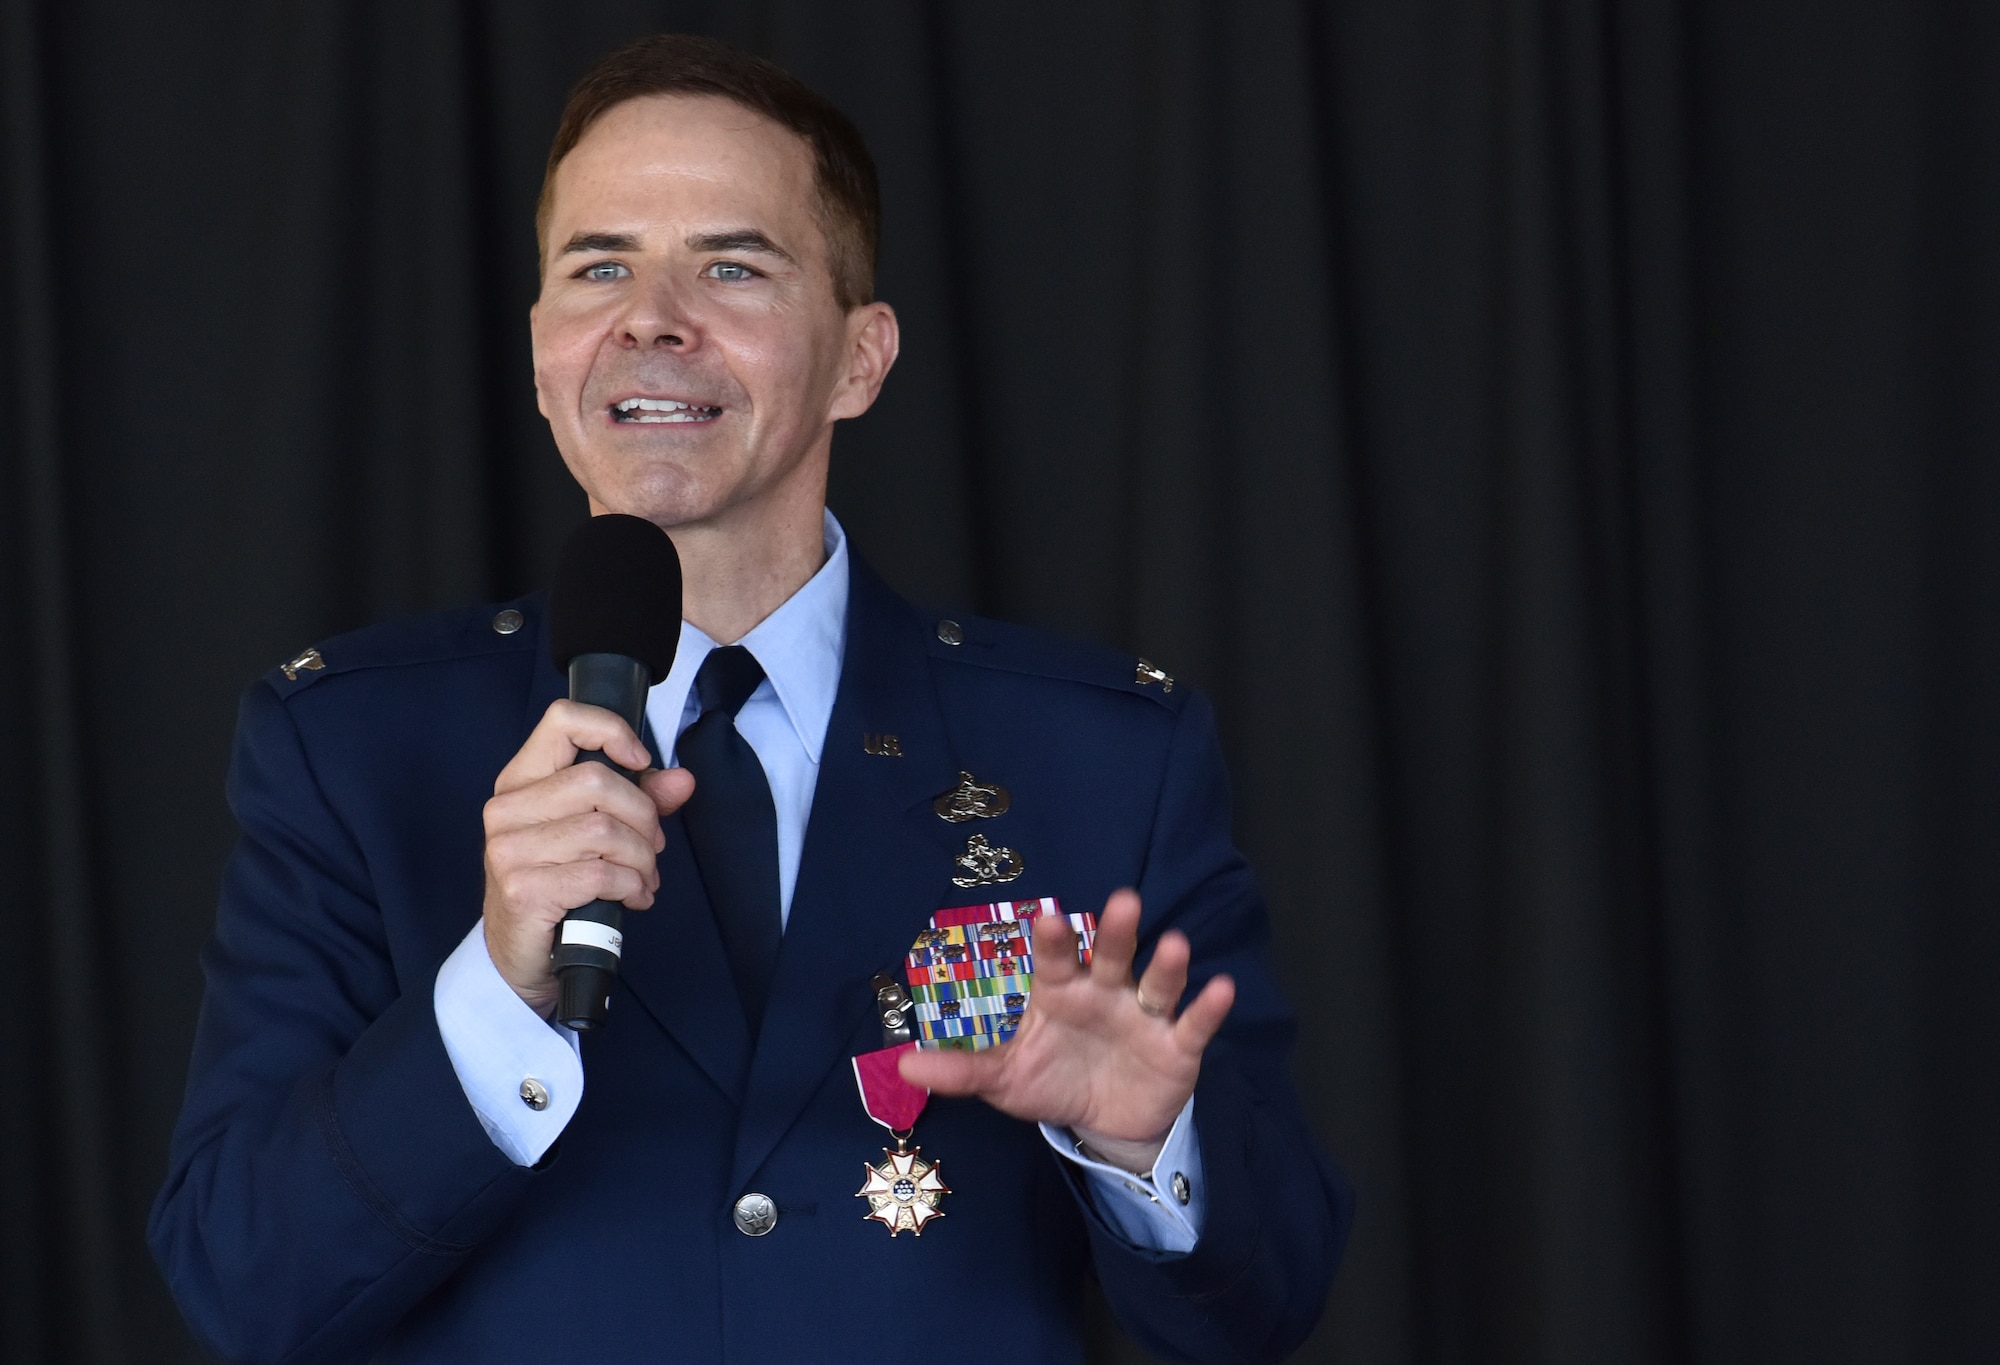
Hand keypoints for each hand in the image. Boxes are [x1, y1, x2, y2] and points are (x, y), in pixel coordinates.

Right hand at [482, 699, 694, 1015]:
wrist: (520, 954)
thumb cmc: (558, 884)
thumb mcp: (594, 834)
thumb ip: (640, 800)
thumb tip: (683, 779)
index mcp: (521, 780)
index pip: (562, 720)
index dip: (611, 730)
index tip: (640, 761)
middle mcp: (507, 809)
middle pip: (598, 781)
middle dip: (644, 817)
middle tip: (652, 847)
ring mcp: (510, 850)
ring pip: (605, 831)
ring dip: (643, 859)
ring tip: (644, 878)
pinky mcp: (524, 890)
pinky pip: (601, 874)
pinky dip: (632, 886)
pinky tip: (633, 898)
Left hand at [898, 888, 1234, 1173]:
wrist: (1105, 1123)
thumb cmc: (1051, 1081)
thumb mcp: (1004, 1080)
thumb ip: (962, 1070)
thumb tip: (904, 1064)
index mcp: (1060, 992)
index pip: (1054, 960)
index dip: (1053, 940)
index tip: (1046, 917)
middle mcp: (1105, 993)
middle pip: (1111, 955)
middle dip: (1116, 932)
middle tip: (1121, 902)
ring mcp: (1143, 1016)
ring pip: (1156, 983)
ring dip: (1166, 965)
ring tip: (1174, 944)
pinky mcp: (1176, 1047)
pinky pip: (1194, 1024)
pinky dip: (1208, 1008)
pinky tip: (1221, 988)